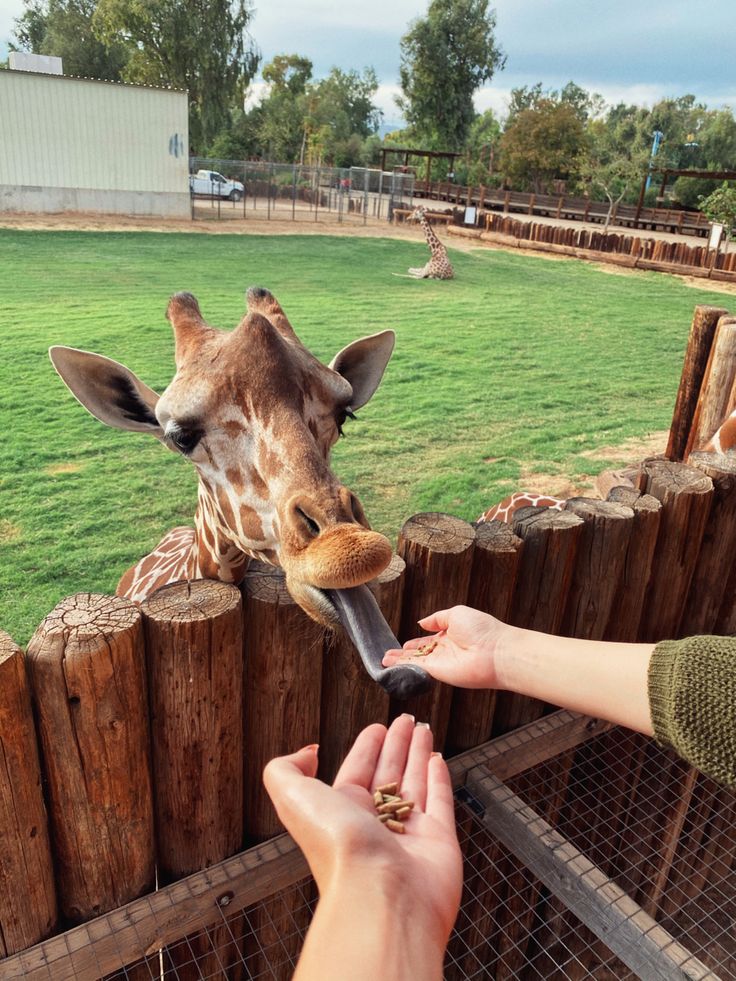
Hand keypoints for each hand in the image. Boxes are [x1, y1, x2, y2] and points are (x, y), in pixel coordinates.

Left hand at [263, 714, 462, 942]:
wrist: (382, 897)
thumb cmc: (338, 852)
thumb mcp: (293, 798)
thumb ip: (286, 769)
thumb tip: (306, 753)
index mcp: (342, 814)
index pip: (356, 771)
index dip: (366, 747)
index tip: (377, 727)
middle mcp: (374, 825)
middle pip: (387, 774)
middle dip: (396, 746)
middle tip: (405, 721)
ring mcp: (408, 834)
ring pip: (414, 784)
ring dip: (417, 754)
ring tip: (422, 729)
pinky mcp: (438, 842)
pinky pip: (440, 803)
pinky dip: (440, 779)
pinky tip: (437, 759)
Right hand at [382, 605, 509, 688]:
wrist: (495, 651)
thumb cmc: (482, 629)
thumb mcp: (456, 613)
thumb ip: (437, 618)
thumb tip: (421, 622)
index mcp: (450, 635)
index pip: (428, 640)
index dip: (414, 643)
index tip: (401, 645)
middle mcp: (444, 651)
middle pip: (419, 653)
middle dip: (403, 655)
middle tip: (387, 655)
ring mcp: (440, 662)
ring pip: (415, 662)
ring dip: (399, 662)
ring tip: (383, 661)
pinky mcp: (437, 672)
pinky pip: (417, 668)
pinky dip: (403, 667)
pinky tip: (391, 666)